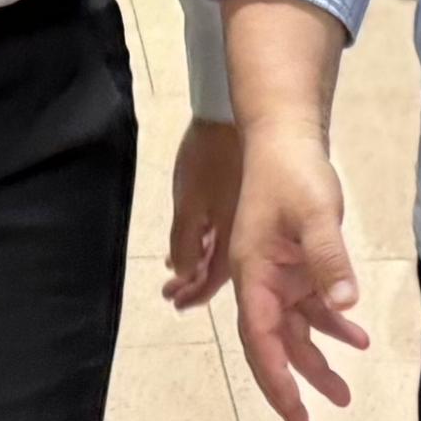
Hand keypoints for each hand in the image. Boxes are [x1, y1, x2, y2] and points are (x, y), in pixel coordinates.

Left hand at [157, 116, 242, 308]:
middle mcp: (248, 235)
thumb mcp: (190, 203)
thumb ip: (185, 241)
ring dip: (198, 263)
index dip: (195, 293)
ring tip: (177, 271)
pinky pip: (225, 231)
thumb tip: (183, 273)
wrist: (233, 117)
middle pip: (220, 269)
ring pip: (222, 251)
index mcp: (238, 240)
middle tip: (172, 292)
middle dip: (194, 282)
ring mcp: (249, 217)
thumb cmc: (209, 159)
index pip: (215, 279)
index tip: (176, 303)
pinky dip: (206, 241)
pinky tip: (195, 239)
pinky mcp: (245, 200)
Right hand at [226, 129, 369, 420]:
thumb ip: (329, 260)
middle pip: (273, 344)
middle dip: (292, 382)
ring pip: (293, 330)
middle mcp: (259, 280)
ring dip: (315, 360)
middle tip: (310, 420)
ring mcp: (278, 274)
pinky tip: (357, 338)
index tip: (294, 411)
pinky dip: (332, 324)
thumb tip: (345, 306)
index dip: (275, 379)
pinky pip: (311, 306)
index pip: (260, 339)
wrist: (286, 137)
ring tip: (344, 393)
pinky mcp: (296, 264)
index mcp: (252, 273)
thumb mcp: (315, 214)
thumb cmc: (292, 172)